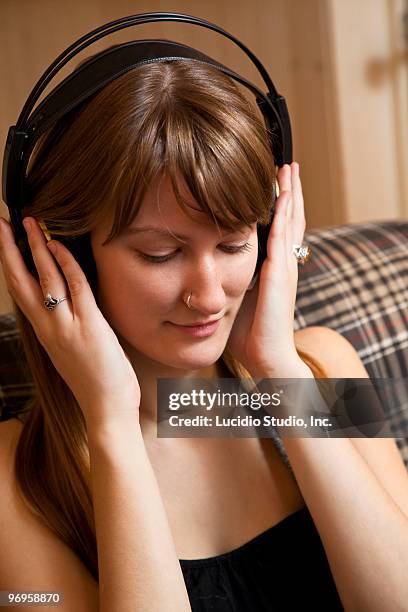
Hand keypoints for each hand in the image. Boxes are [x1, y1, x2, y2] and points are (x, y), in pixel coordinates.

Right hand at [0, 216, 140, 425]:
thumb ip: (64, 323)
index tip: (4, 241)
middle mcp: (48, 328)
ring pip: (45, 279)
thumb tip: (65, 296)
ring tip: (32, 224)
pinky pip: (75, 287)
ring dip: (37, 248)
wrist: (106, 409)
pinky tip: (60, 247)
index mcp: (44, 333)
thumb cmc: (94, 381)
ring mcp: (67, 327)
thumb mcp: (71, 349)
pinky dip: (67, 265)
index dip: (9, 264)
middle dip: (10, 249)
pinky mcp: (89, 326)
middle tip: (4, 222)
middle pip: (20, 281)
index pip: (19, 291)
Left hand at [226, 162, 306, 377]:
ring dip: (289, 193)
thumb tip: (209, 272)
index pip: (279, 231)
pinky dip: (283, 211)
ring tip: (288, 168)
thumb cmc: (250, 335)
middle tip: (288, 166)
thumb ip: (229, 282)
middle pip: (290, 219)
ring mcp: (286, 266)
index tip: (274, 185)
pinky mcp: (280, 272)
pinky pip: (283, 234)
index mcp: (275, 270)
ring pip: (290, 221)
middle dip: (289, 192)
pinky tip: (282, 192)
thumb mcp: (237, 300)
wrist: (267, 357)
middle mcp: (284, 264)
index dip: (279, 207)